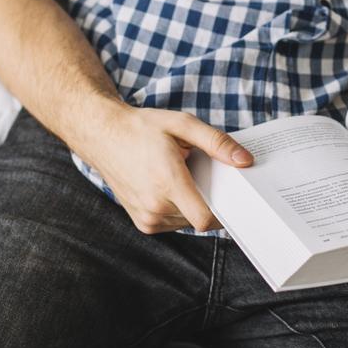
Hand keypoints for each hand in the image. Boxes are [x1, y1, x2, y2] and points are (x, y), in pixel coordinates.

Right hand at [74, 104, 253, 233]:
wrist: (102, 135)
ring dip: (192, 204)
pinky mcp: (143, 223)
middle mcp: (155, 206)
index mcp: (167, 182)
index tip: (230, 194)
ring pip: (188, 223)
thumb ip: (217, 143)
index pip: (206, 218)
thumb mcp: (183, 124)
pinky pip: (173, 223)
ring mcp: (147, 218)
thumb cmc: (142, 128)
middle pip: (200, 218)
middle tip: (199, 173)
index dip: (224, 209)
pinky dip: (178, 209)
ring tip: (179, 177)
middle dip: (208, 199)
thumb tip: (245, 161)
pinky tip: (168, 186)